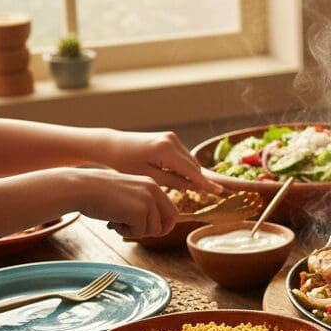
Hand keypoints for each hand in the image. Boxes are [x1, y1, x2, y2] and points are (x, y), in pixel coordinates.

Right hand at [64, 168, 178, 238]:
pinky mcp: (138, 211)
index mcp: (151, 185)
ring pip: (153, 230)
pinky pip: (139, 233)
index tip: (153, 230)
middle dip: (158, 231)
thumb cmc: (98, 193)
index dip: (164, 223)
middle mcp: (153, 190)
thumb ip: (142, 205)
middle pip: (171, 219)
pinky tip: (113, 221)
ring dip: (136, 231)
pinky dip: (126, 232)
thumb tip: (155, 227)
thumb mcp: (127, 194)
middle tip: (138, 232)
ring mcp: (147, 200)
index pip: (171, 209)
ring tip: (117, 221)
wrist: (80, 188)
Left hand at [99, 130, 217, 194]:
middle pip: (193, 165)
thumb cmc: (125, 163)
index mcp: (166, 150)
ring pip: (189, 160)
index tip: (219, 192)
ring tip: (181, 186)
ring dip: (189, 173)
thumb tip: (193, 186)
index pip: (192, 170)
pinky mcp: (169, 138)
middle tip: (197, 193)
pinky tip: (175, 175)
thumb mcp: (149, 177)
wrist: (112, 146)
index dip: (205, 183)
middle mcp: (172, 140)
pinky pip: (183, 155)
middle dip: (196, 179)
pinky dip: (183, 166)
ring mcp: (171, 137)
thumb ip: (173, 181)